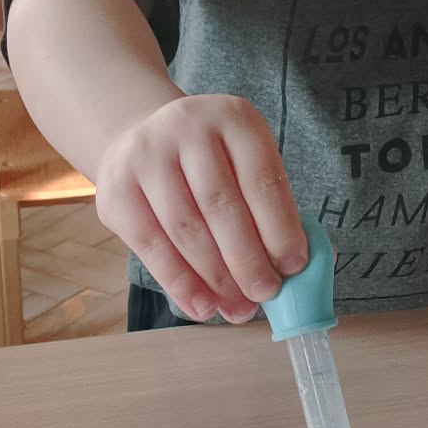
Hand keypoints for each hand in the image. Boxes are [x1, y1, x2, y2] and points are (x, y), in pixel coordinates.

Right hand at [94, 95, 308, 323]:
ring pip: (186, 229)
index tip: (294, 266)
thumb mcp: (246, 162)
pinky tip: (203, 306)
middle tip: (266, 293)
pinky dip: (180, 283)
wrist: (141, 138)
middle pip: (221, 205)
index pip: (262, 178)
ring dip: (216, 278)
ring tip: (239, 309)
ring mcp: (146, 156)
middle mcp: (187, 128)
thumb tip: (311, 266)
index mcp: (234, 118)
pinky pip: (151, 246)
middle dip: (248, 258)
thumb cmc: (211, 163)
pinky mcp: (116, 190)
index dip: (280, 227)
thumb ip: (275, 207)